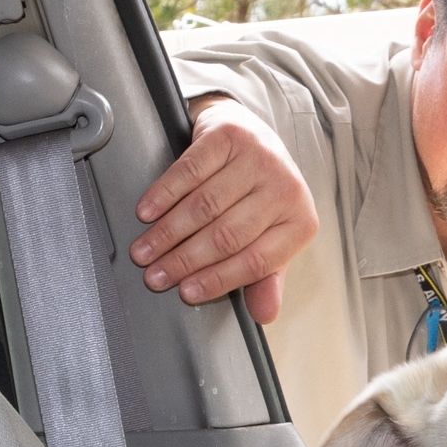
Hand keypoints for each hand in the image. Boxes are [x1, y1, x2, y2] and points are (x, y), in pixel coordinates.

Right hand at [130, 96, 316, 322]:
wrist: (250, 133)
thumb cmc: (258, 192)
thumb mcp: (270, 235)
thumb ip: (266, 277)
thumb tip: (264, 314)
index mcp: (300, 222)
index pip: (256, 262)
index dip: (217, 280)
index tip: (186, 293)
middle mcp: (286, 188)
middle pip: (226, 236)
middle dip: (184, 261)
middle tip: (155, 275)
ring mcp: (259, 158)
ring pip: (204, 206)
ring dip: (168, 233)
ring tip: (145, 251)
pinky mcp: (230, 135)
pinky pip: (189, 172)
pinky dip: (163, 195)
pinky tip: (147, 213)